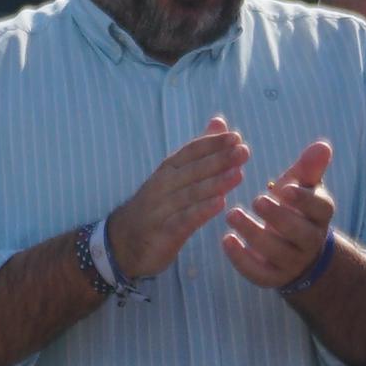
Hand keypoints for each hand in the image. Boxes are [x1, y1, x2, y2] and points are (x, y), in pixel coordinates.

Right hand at [102, 120, 250, 282]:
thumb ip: (200, 152)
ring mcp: (160, 209)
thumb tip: (219, 122)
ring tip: (238, 175)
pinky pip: (183, 220)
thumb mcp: (175, 177)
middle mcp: (162, 186)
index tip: (235, 137)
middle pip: (192, 170)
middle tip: (243, 151)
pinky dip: (201, 211)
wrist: (122, 243)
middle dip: (219, 159)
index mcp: (167, 171)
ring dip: (214, 183)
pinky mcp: (162, 233)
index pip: (190, 152)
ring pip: (190, 194)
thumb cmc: (157, 207)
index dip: (212, 144)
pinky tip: (220, 205)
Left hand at [215, 138, 342, 291]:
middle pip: (299, 233)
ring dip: (254, 234)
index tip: (286, 188)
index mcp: (319, 215)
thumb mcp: (301, 185)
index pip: (320, 208)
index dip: (305, 200)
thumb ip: (309, 167)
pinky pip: (259, 274)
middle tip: (256, 200)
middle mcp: (310, 241)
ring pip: (276, 253)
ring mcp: (292, 262)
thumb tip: (322, 145)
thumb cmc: (294, 207)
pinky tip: (226, 239)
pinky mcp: (272, 277)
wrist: (295, 249)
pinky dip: (241, 259)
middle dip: (278, 217)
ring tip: (232, 214)